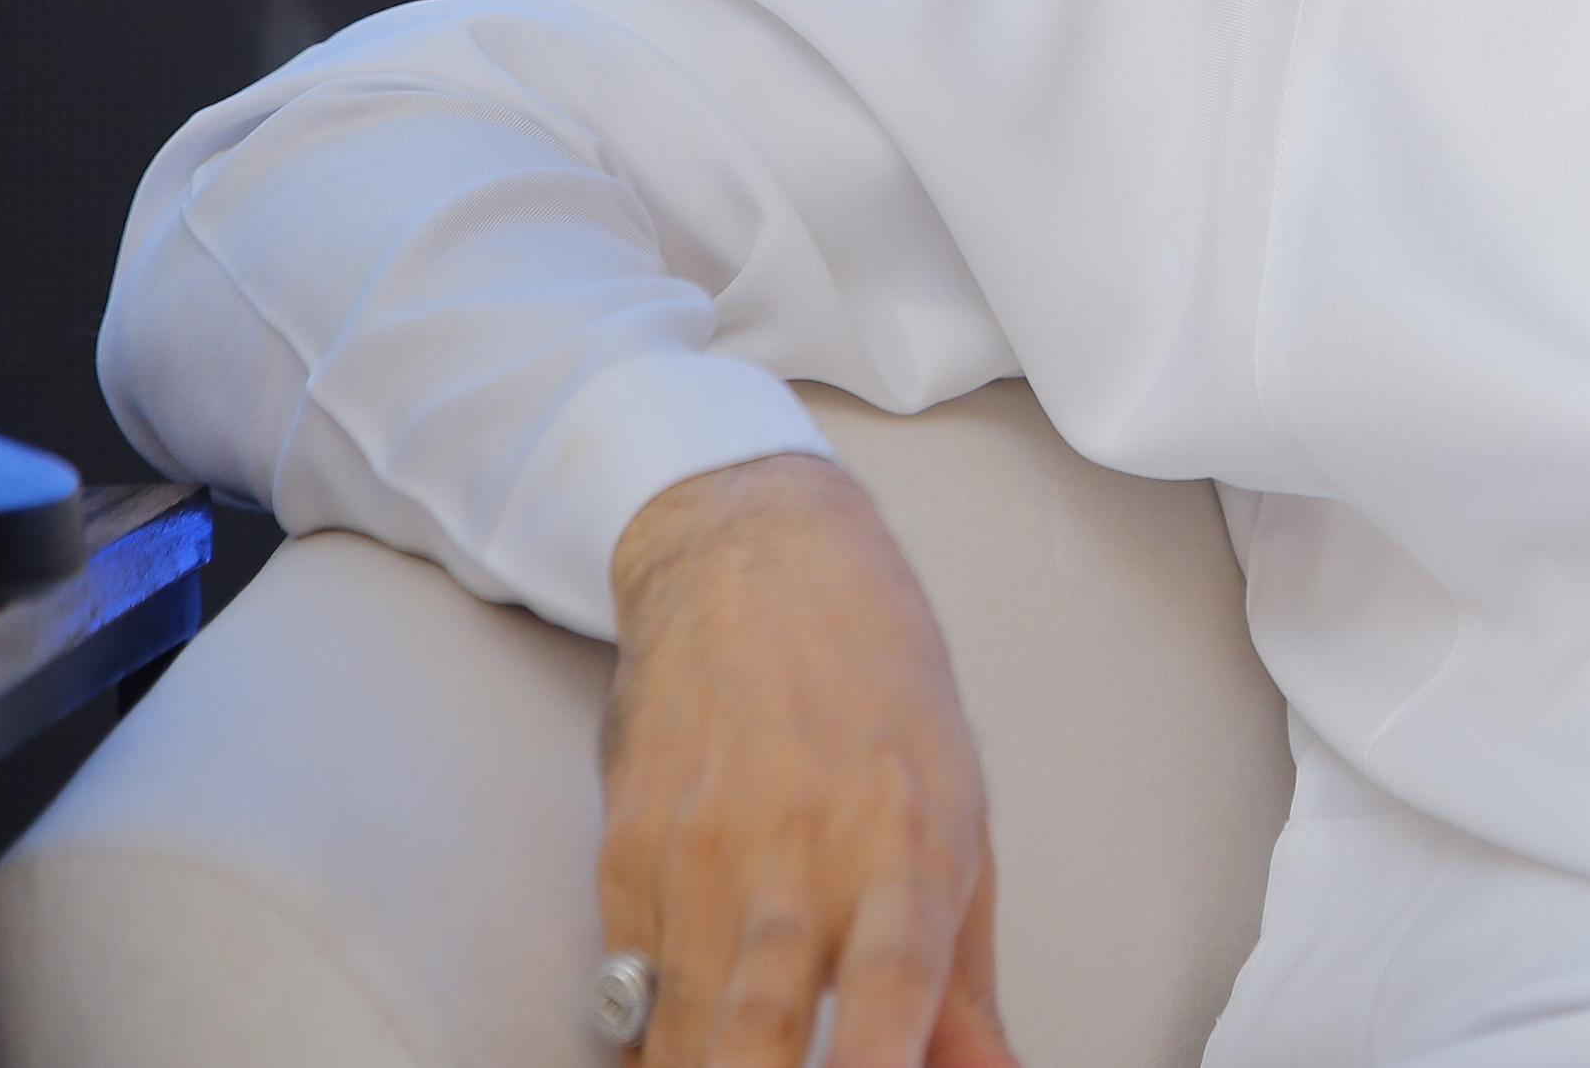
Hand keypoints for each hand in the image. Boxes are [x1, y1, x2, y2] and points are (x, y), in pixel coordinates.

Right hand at [599, 453, 1018, 1067]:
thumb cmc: (881, 697)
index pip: (899, 975)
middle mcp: (802, 848)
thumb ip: (963, 976)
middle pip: (760, 1026)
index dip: (885, 1059)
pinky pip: (627, 993)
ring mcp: (701, 853)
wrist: (754, 569)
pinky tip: (679, 1048)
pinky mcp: (625, 855)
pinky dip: (651, 1041)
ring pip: (679, 1029)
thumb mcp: (958, 815)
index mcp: (909, 837)